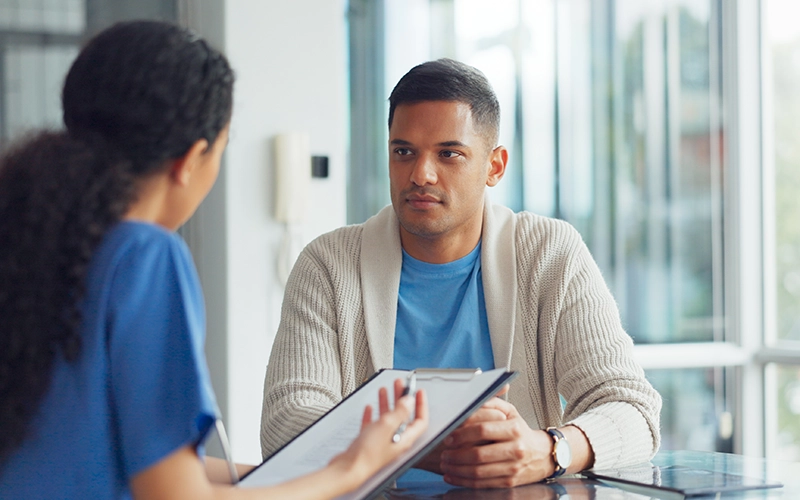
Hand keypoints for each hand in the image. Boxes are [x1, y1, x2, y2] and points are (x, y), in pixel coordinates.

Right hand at [329, 380, 428, 489]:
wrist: (348, 469)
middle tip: (400, 385)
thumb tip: (410, 400)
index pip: (420, 420)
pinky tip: (370, 408)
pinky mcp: (367, 444)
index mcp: (404, 439)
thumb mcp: (387, 426)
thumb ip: (400, 411)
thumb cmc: (368, 454)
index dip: (421, 404)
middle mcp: (395, 441)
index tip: (419, 391)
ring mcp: (381, 442)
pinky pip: (373, 426)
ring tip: (385, 390)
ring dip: (387, 403)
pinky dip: (373, 415)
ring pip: (387, 419)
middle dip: (402, 398)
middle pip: (403, 416)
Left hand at [438, 397, 553, 487]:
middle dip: (456, 455)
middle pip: (479, 454)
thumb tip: (472, 398)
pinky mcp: (509, 481)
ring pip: (479, 472)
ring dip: (457, 470)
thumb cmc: (521, 432)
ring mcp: (513, 468)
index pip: (483, 430)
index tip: (449, 437)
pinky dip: (465, 481)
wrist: (543, 454)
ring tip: (446, 464)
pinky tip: (454, 476)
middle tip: (444, 453)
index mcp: (514, 429)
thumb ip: (492, 403)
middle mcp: (515, 449)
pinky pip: (483, 484)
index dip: (462, 434)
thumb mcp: (511, 412)